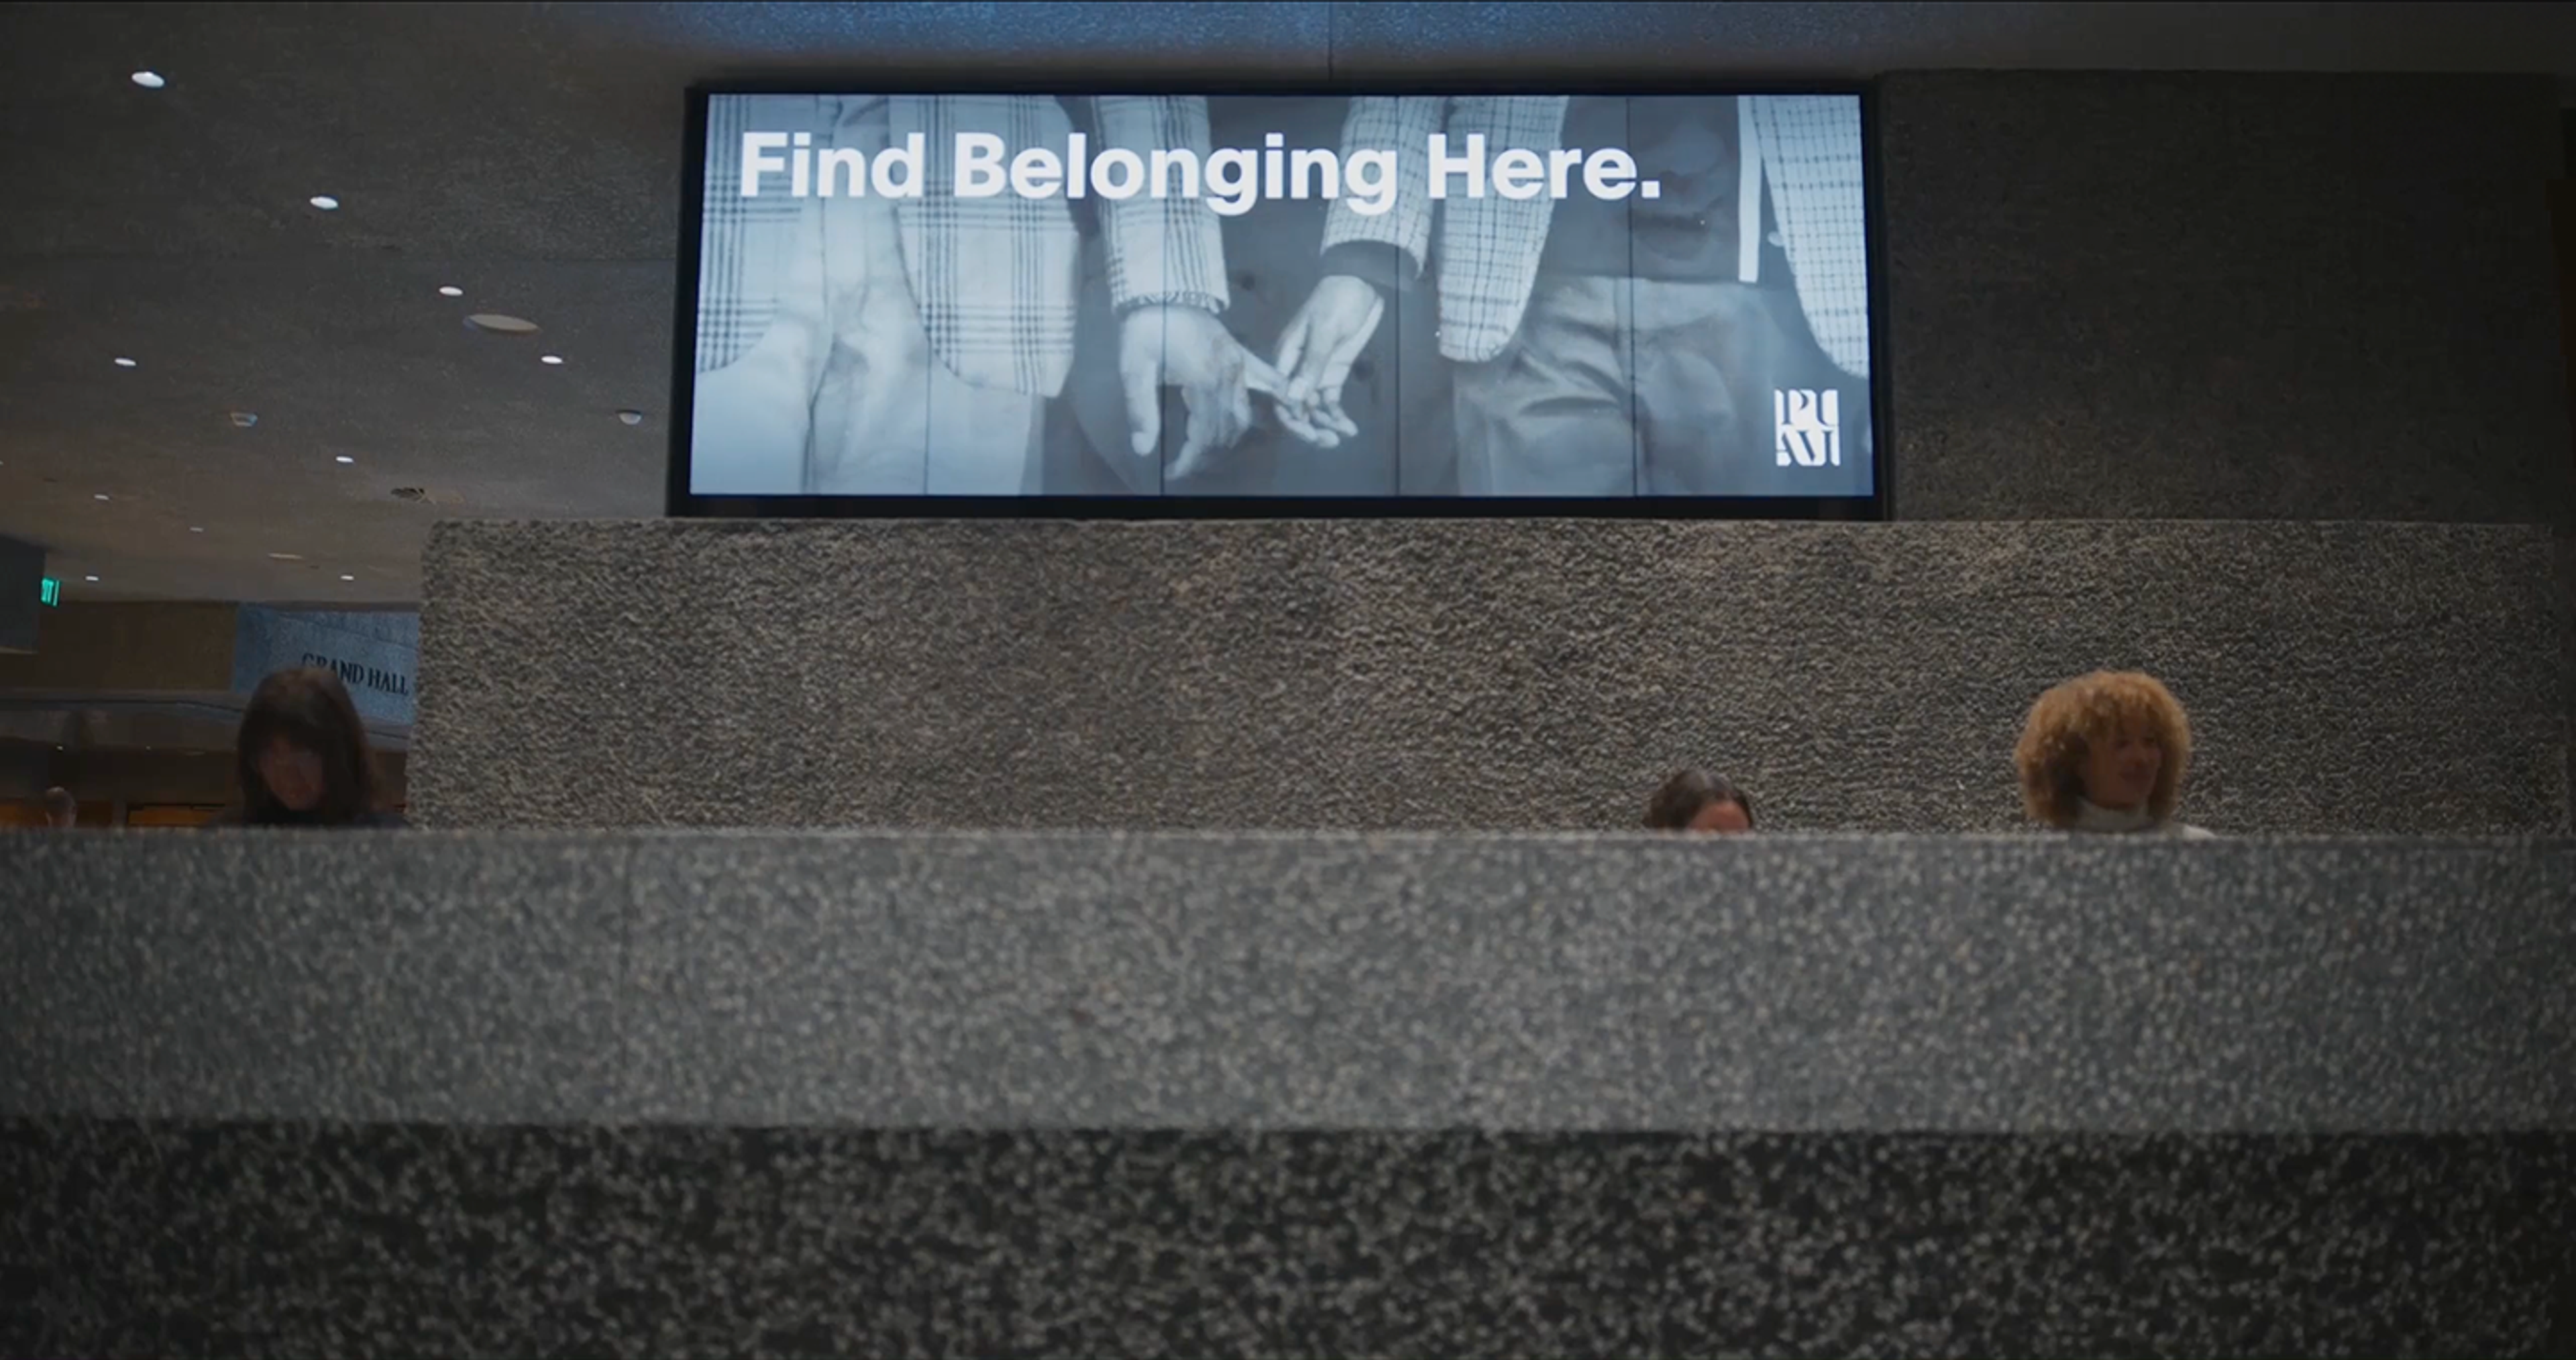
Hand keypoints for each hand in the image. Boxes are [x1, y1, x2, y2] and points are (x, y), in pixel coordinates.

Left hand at [1118, 305, 1284, 480]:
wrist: (1164, 289)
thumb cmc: (1146, 327)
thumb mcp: (1135, 366)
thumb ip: (1141, 409)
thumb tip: (1143, 448)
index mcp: (1203, 380)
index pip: (1204, 434)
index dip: (1189, 460)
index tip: (1172, 472)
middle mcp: (1229, 377)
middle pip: (1226, 432)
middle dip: (1205, 455)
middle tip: (1183, 465)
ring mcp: (1239, 367)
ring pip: (1243, 417)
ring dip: (1226, 440)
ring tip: (1203, 451)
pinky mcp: (1242, 357)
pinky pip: (1265, 387)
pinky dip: (1268, 406)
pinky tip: (1276, 418)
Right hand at [1271, 274, 1384, 448]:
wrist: (1361, 284)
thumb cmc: (1337, 301)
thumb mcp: (1324, 330)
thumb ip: (1311, 365)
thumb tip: (1293, 398)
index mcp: (1286, 357)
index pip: (1280, 393)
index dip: (1290, 415)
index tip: (1306, 429)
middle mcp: (1296, 369)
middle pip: (1296, 406)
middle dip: (1308, 426)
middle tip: (1327, 441)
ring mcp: (1316, 373)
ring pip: (1314, 407)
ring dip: (1325, 424)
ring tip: (1342, 436)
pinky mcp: (1334, 373)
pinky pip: (1331, 401)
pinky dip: (1338, 415)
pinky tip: (1349, 428)